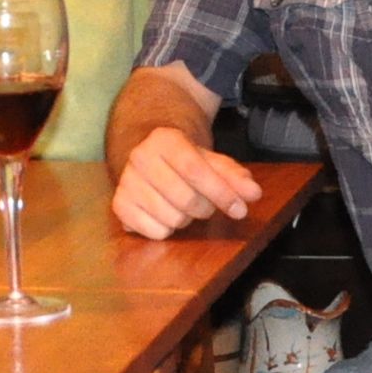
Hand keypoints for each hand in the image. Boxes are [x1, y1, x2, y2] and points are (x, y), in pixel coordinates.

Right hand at [110, 126, 262, 238]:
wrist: (147, 153)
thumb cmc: (184, 160)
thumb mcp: (211, 161)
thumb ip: (234, 176)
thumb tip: (253, 193)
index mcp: (165, 140)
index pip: (196, 170)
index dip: (221, 193)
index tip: (240, 209)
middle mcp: (140, 157)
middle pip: (185, 199)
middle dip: (204, 208)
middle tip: (205, 203)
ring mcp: (126, 181)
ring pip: (171, 218)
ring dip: (185, 219)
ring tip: (182, 206)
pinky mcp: (118, 204)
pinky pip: (153, 232)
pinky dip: (166, 230)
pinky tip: (165, 214)